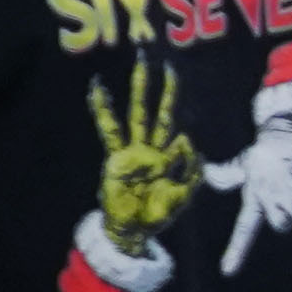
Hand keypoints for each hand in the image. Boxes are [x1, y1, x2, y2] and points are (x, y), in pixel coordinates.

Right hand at [90, 55, 198, 249]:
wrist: (133, 230)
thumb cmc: (157, 213)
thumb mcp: (184, 194)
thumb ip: (193, 171)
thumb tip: (187, 139)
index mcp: (169, 157)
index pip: (182, 136)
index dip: (186, 142)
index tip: (183, 155)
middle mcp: (151, 147)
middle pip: (160, 111)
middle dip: (164, 87)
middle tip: (166, 61)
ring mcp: (133, 149)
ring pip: (139, 112)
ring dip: (141, 88)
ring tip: (142, 62)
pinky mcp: (116, 156)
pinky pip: (110, 129)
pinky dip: (103, 108)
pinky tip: (98, 88)